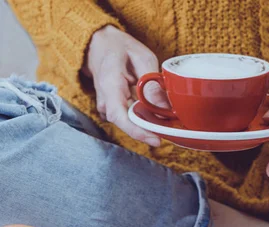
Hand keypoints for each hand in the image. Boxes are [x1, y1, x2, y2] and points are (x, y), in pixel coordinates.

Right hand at [85, 25, 168, 146]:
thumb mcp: (141, 57)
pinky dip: (143, 117)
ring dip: (148, 122)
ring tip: (166, 117)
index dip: (137, 131)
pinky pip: (128, 118)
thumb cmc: (118, 48)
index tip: (155, 139)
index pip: (119, 116)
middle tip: (171, 128)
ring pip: (129, 123)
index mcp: (110, 84)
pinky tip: (155, 111)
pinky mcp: (112, 109)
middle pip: (126, 124)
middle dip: (149, 129)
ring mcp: (107, 107)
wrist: (97, 45)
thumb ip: (151, 82)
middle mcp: (105, 101)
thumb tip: (164, 107)